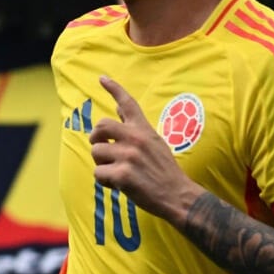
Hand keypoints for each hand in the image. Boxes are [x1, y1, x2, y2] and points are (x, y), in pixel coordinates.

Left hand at [89, 76, 204, 222]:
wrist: (178, 195)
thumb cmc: (165, 170)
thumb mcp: (155, 142)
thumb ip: (136, 126)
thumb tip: (120, 108)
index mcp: (144, 130)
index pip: (128, 103)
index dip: (114, 88)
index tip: (102, 78)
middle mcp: (136, 139)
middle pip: (101, 126)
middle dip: (96, 138)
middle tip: (102, 149)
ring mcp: (129, 156)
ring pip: (96, 152)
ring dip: (101, 164)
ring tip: (116, 172)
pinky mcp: (122, 175)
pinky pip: (98, 173)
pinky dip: (104, 181)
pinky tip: (118, 185)